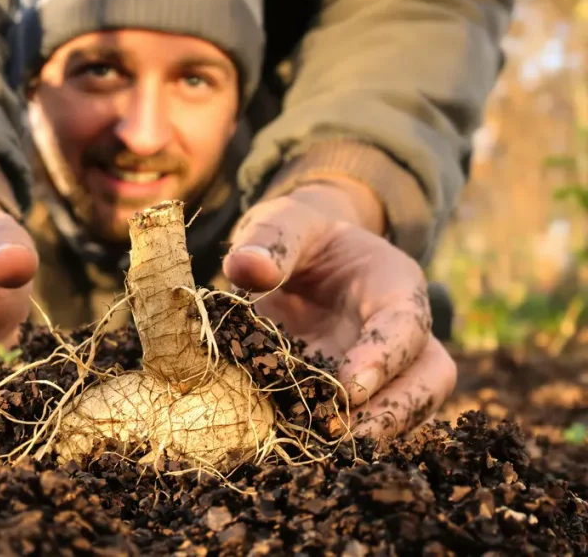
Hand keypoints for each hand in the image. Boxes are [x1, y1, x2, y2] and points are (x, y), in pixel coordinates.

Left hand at [222, 186, 455, 438]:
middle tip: (344, 437)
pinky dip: (340, 441)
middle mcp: (402, 333)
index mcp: (394, 286)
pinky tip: (301, 451)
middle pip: (429, 379)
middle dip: (395, 412)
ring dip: (370, 435)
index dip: (383, 358)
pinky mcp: (358, 395)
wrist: (300, 254)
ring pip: (407, 412)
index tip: (349, 388)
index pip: (406, 325)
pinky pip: (364, 424)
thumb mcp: (285, 222)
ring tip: (321, 454)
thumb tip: (248, 268)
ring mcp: (386, 369)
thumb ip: (271, 240)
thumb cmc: (301, 235)